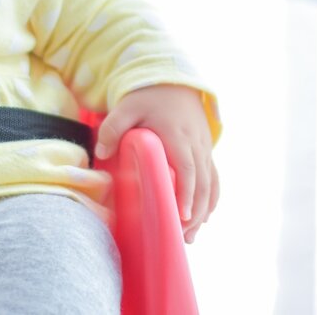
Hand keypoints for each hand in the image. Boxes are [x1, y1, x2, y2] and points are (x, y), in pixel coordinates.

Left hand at [95, 84, 218, 242]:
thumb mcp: (126, 106)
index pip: (187, 169)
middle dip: (196, 211)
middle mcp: (195, 144)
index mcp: (177, 136)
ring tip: (192, 235)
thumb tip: (101, 154)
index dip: (186, 193)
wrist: (173, 80)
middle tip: (184, 237)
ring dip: (204, 209)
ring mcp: (204, 147)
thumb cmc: (147, 96)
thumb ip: (113, 128)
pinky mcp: (206, 150)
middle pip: (202, 183)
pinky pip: (214, 177)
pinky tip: (204, 216)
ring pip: (211, 183)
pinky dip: (212, 197)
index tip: (182, 216)